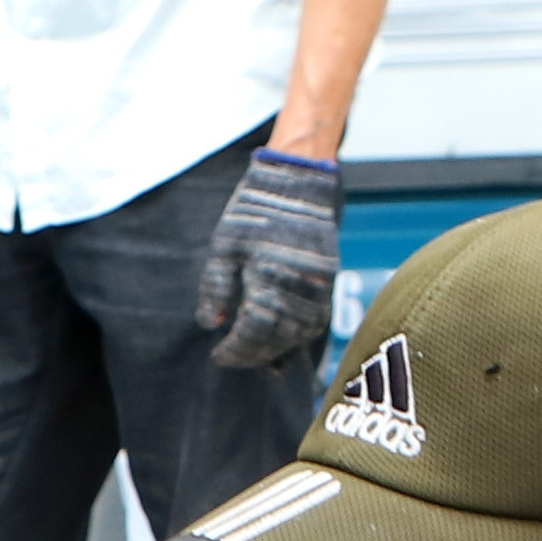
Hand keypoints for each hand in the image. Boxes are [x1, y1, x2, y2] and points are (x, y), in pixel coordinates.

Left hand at [197, 149, 346, 372]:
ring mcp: (318, 285)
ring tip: (252, 355)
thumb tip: (212, 325)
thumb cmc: (255, 212)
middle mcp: (297, 284)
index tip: (218, 354)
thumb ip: (216, 287)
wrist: (299, 183)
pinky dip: (298, 341)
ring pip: (299, 335)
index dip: (235, 349)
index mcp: (267, 275)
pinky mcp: (329, 282)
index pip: (252, 330)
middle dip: (251, 354)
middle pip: (276, 337)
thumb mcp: (224, 245)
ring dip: (274, 351)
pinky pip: (317, 323)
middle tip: (231, 357)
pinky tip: (281, 350)